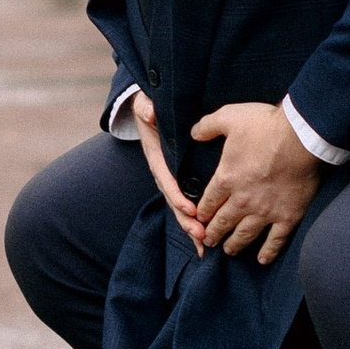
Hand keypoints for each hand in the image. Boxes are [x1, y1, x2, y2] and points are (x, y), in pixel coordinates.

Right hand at [131, 94, 212, 256]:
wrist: (150, 110)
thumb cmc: (150, 108)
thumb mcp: (145, 104)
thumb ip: (146, 108)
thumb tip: (149, 112)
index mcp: (156, 157)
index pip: (166, 179)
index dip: (177, 196)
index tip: (191, 209)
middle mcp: (162, 172)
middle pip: (174, 201)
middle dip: (187, 220)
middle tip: (201, 235)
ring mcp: (171, 179)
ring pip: (180, 207)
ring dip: (191, 226)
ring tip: (204, 244)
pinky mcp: (179, 182)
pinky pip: (187, 204)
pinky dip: (195, 222)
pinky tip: (204, 239)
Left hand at [188, 100, 320, 263]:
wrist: (301, 137)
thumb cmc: (265, 125)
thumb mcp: (229, 117)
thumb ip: (208, 126)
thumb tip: (193, 133)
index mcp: (226, 179)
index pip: (208, 202)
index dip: (202, 212)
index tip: (198, 219)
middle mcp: (242, 200)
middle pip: (223, 222)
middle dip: (213, 233)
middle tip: (208, 240)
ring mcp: (265, 211)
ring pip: (245, 235)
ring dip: (234, 245)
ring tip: (229, 250)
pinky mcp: (287, 216)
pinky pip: (276, 240)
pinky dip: (268, 251)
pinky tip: (262, 259)